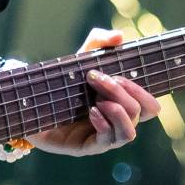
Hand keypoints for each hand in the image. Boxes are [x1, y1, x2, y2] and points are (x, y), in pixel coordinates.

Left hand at [28, 31, 161, 155]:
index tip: (119, 74)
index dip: (143, 91)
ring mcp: (105, 137)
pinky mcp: (87, 147)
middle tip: (95, 78)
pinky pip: (106, 141)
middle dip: (121, 92)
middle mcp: (118, 123)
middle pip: (140, 113)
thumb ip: (99, 42)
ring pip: (129, 132)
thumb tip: (120, 36)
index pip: (151, 107)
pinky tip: (91, 111)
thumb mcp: (82, 58)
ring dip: (117, 111)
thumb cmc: (64, 83)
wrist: (33, 103)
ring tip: (97, 99)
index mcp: (123, 105)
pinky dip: (103, 124)